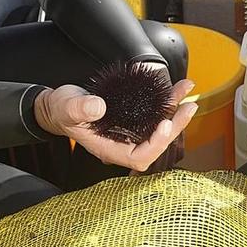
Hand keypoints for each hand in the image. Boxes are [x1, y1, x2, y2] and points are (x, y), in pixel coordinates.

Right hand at [35, 77, 198, 171]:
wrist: (59, 106)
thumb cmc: (61, 112)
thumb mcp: (66, 107)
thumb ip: (80, 109)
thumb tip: (99, 106)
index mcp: (110, 149)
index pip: (140, 157)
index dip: (156, 144)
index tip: (165, 125)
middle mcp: (123, 143)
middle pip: (157, 143)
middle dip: (175, 125)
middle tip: (187, 106)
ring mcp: (129, 132)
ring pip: (158, 128)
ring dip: (174, 110)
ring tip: (186, 91)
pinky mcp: (132, 119)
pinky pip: (153, 115)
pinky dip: (165, 103)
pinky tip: (174, 89)